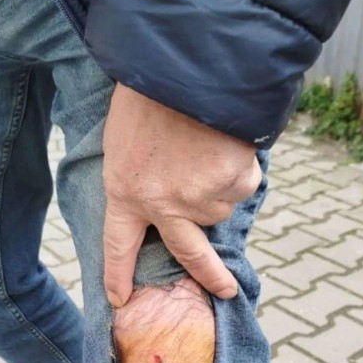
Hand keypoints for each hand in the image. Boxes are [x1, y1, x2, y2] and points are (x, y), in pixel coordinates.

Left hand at [102, 83, 260, 307]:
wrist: (185, 62)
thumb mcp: (124, 140)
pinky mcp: (233, 183)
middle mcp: (165, 206)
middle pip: (190, 253)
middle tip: (226, 291)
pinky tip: (227, 145)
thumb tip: (167, 198)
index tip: (119, 300)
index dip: (118, 274)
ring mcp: (202, 199)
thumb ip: (141, 178)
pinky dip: (240, 169)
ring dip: (220, 186)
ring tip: (208, 149)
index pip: (118, 245)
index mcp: (126, 192)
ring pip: (221, 207)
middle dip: (210, 275)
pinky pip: (244, 184)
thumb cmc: (147, 93)